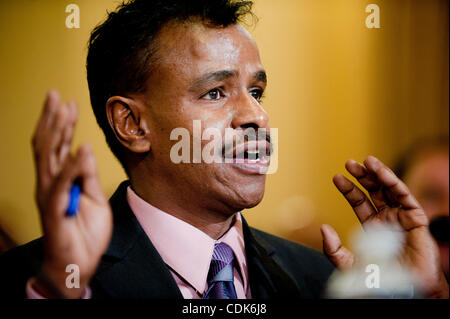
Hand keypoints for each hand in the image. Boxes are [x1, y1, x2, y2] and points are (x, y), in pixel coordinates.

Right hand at [31, 90, 112, 297]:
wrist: (79, 263)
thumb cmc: (85, 233)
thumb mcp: (94, 199)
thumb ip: (89, 176)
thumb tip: (87, 151)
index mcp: (60, 180)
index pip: (58, 147)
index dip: (62, 124)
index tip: (68, 103)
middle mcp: (50, 183)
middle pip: (48, 146)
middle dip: (52, 119)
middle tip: (56, 95)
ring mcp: (49, 195)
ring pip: (49, 158)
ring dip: (58, 132)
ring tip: (64, 111)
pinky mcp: (54, 209)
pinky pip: (62, 184)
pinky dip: (73, 166)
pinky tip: (81, 148)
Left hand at [321, 156, 448, 298]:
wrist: (403, 292)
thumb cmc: (379, 281)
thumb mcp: (349, 264)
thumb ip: (333, 249)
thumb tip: (323, 228)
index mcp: (371, 227)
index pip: (359, 202)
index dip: (349, 189)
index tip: (336, 177)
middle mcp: (386, 219)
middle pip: (373, 191)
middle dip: (362, 176)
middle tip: (349, 163)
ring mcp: (401, 218)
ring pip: (389, 189)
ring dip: (378, 173)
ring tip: (366, 161)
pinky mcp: (416, 219)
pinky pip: (405, 197)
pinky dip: (393, 183)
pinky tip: (381, 173)